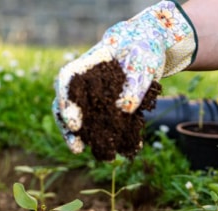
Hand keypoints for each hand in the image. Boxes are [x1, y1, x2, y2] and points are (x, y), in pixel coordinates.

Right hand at [53, 0, 196, 152]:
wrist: (150, 49)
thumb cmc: (142, 48)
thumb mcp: (142, 60)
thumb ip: (135, 83)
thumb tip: (126, 109)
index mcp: (86, 65)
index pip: (67, 82)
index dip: (67, 103)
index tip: (74, 123)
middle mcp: (86, 83)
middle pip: (68, 105)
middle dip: (70, 129)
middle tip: (76, 148)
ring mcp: (96, 96)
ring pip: (85, 119)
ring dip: (91, 138)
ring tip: (103, 155)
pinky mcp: (111, 107)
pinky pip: (109, 124)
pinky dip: (118, 136)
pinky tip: (129, 148)